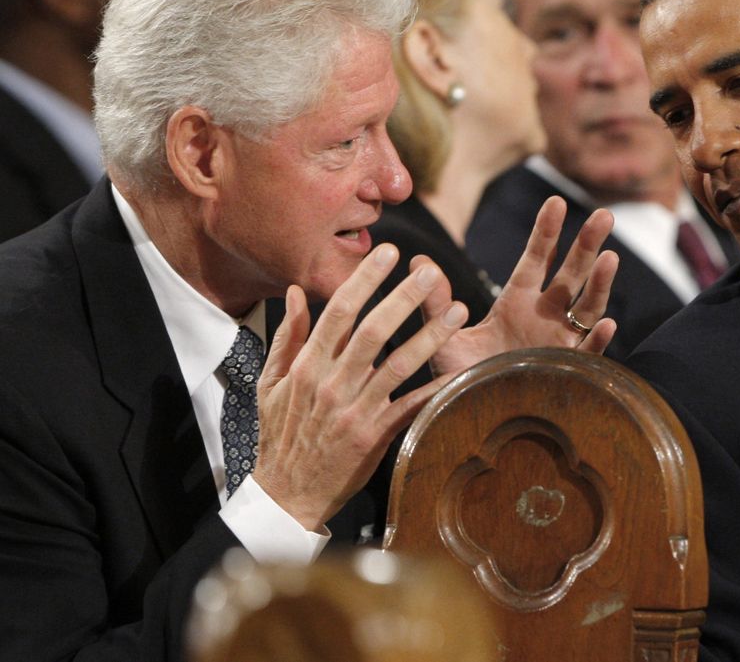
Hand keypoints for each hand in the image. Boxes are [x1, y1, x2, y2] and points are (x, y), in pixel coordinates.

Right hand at [252, 245, 467, 530]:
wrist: (286, 495)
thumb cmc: (280, 435)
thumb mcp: (271, 383)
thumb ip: (287, 336)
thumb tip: (293, 292)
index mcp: (307, 366)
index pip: (338, 311)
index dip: (365, 279)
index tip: (389, 252)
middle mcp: (332, 383)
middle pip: (373, 330)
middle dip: (404, 297)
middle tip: (432, 271)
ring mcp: (355, 410)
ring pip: (399, 364)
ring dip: (431, 335)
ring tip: (459, 311)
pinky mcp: (374, 437)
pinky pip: (412, 407)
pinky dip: (436, 388)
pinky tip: (461, 371)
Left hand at [426, 196, 618, 376]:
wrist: (470, 421)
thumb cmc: (460, 378)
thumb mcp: (446, 336)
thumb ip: (436, 301)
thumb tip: (417, 262)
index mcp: (518, 301)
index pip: (536, 259)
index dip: (547, 232)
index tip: (557, 202)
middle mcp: (544, 316)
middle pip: (571, 274)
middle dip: (587, 245)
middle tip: (604, 216)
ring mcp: (559, 343)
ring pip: (587, 307)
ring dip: (599, 284)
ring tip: (610, 257)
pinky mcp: (565, 372)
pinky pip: (587, 355)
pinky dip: (597, 341)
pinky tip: (606, 325)